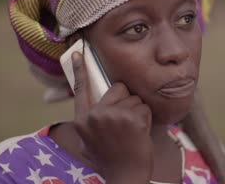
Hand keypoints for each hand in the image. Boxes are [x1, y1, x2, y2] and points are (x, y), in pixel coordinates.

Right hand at [71, 51, 152, 182]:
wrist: (125, 177)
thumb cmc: (109, 160)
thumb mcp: (88, 142)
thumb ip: (88, 122)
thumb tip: (92, 107)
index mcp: (83, 120)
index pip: (81, 89)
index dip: (80, 70)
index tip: (78, 53)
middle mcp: (95, 115)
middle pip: (118, 88)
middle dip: (126, 101)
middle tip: (125, 123)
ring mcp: (113, 116)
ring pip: (134, 98)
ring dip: (137, 112)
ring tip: (132, 132)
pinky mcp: (132, 119)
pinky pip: (144, 107)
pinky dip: (146, 119)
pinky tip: (140, 134)